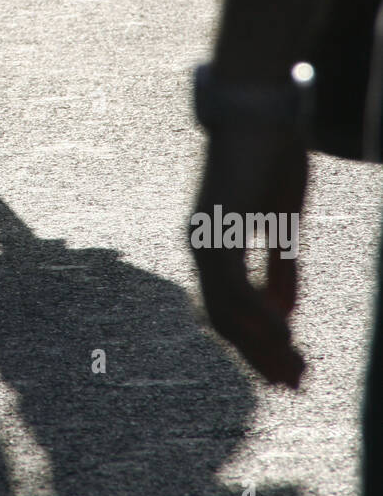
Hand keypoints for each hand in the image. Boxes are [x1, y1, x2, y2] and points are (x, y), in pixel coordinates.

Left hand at [191, 123, 307, 387]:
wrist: (260, 110)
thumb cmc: (272, 156)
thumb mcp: (283, 222)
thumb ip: (281, 268)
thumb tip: (287, 316)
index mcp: (214, 245)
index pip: (229, 311)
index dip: (257, 345)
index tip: (289, 371)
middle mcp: (200, 247)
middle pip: (223, 321)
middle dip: (260, 357)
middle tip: (295, 385)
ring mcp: (203, 239)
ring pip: (225, 312)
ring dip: (261, 345)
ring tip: (295, 370)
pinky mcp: (214, 229)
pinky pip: (232, 286)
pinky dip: (257, 314)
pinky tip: (284, 333)